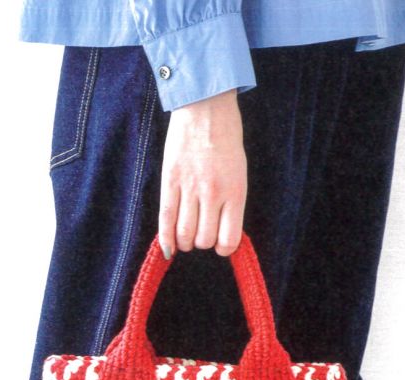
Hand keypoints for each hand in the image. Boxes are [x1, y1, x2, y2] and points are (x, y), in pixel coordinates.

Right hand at [159, 89, 246, 257]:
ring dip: (185, 242)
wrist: (205, 107)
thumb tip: (221, 234)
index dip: (223, 247)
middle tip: (201, 232)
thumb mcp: (238, 172)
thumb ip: (231, 203)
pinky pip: (166, 219)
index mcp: (235, 191)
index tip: (219, 242)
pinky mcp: (169, 180)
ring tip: (185, 235)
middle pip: (204, 239)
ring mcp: (190, 187)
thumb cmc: (225, 139)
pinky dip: (166, 239)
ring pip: (185, 234)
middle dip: (202, 242)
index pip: (228, 239)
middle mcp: (213, 192)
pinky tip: (169, 248)